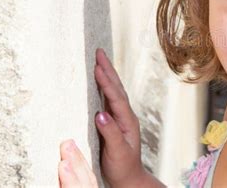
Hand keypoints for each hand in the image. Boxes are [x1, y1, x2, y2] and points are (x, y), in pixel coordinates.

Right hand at [59, 48, 146, 186]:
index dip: (107, 82)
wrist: (128, 177)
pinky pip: (108, 98)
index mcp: (127, 121)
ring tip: (99, 60)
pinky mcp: (114, 121)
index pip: (116, 97)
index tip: (98, 67)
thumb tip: (100, 113)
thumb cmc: (123, 166)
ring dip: (107, 74)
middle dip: (108, 69)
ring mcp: (120, 117)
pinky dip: (104, 86)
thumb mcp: (117, 151)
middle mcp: (125, 115)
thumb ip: (110, 132)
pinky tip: (99, 81)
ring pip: (113, 91)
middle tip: (99, 52)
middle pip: (117, 88)